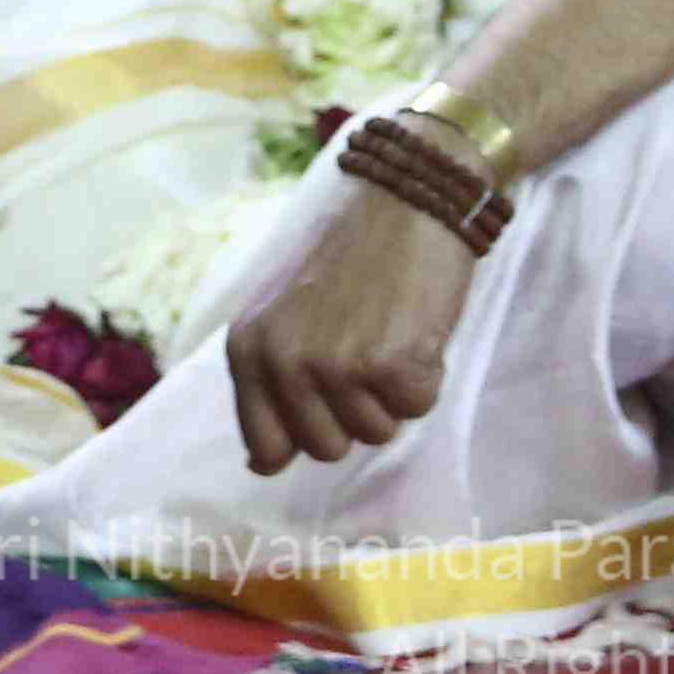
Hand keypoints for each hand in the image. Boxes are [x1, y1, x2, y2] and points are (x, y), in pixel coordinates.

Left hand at [221, 179, 481, 476]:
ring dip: (391, 394)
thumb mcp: (285, 320)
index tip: (324, 400)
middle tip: (363, 353)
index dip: (303, 433)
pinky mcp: (390, 365)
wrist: (404, 205)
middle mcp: (283, 361)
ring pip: (375, 434)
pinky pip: (417, 409)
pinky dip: (426, 378)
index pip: (264, 447)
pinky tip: (415, 332)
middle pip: (326, 449)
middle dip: (353, 414)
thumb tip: (261, 467)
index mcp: (247, 350)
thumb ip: (270, 386)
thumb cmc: (350, 265)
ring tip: (388, 335)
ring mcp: (335, 365)